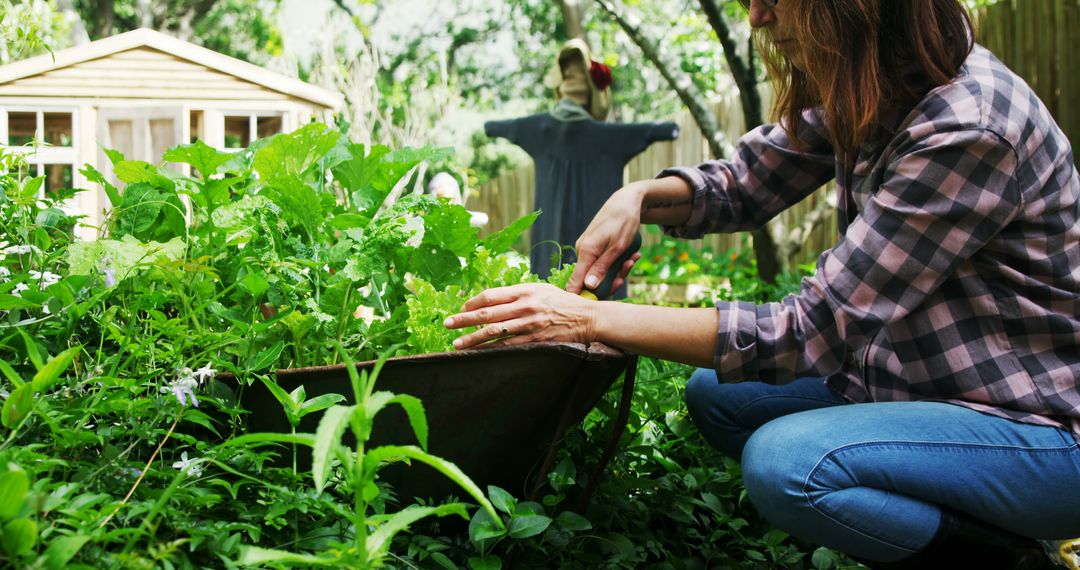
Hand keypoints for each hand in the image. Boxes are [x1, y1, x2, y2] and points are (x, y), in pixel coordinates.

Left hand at [444, 284, 597, 348]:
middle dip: (463, 319)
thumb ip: (518, 293)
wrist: (586, 318)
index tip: (462, 308)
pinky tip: (480, 353)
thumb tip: (493, 300)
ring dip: (472, 339)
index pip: (491, 296)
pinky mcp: (535, 340)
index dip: (473, 303)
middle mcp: (524, 306)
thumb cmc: (562, 302)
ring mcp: (529, 324)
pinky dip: (492, 350)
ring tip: (457, 343)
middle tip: (447, 324)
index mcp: (524, 290)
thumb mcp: (540, 289)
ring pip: (494, 332)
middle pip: (487, 314)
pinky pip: (508, 346)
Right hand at [567, 184, 644, 294]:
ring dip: (617, 270)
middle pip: (590, 279)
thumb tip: (588, 287)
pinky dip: (616, 262)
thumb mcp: (617, 248)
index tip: (597, 303)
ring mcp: (587, 248)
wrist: (626, 201)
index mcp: (586, 251)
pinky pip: (602, 262)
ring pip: (599, 271)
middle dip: (611, 281)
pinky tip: (630, 255)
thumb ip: (602, 268)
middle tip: (627, 272)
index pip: (575, 281)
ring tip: (632, 259)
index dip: (583, 296)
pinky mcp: (593, 247)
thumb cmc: (624, 222)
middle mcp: (583, 250)